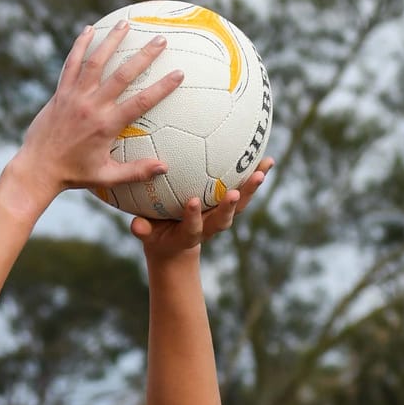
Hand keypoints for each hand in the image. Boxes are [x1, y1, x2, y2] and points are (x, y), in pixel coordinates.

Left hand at [17, 19, 182, 197]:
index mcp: (107, 125)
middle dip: (143, 56)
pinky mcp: (61, 92)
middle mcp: (92, 106)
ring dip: (111, 41)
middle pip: (122, 75)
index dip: (161, 87)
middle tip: (160, 39)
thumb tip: (165, 167)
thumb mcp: (107, 176)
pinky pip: (71, 63)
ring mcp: (74, 96)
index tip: (178, 73)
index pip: (140, 102)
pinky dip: (79, 45)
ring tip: (126, 23)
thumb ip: (136, 171)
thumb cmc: (75, 174)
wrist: (38, 167)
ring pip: (95, 62)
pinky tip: (88, 29)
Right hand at [131, 159, 272, 261]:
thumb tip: (136, 225)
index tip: (191, 202)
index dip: (193, 217)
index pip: (193, 227)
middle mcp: (209, 227)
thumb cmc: (157, 234)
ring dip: (250, 189)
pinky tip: (267, 160)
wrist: (176, 244)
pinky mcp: (229, 206)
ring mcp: (221, 216)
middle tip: (234, 192)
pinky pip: (244, 191)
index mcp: (189, 234)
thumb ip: (143, 230)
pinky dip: (256, 176)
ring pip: (239, 205)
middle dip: (230, 207)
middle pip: (224, 219)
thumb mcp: (147, 235)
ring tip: (261, 171)